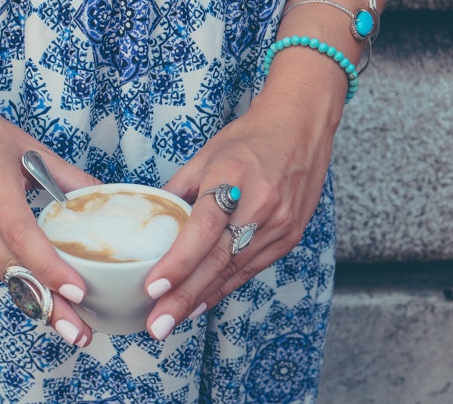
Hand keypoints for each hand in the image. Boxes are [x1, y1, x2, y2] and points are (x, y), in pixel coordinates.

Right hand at [0, 86, 99, 346]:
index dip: (50, 269)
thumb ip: (69, 178)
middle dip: (50, 307)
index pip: (23, 238)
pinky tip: (46, 300)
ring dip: (37, 304)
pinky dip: (22, 287)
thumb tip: (104, 198)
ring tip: (70, 326)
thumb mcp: (31, 149)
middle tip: (81, 333)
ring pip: (6, 277)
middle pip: (15, 272)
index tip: (78, 292)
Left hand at [143, 91, 338, 339]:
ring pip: (234, 271)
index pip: (203, 229)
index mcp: (234, 178)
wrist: (301, 128)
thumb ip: (178, 191)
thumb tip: (151, 223)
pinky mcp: (289, 236)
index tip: (153, 289)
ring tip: (170, 321)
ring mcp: (280, 225)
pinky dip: (224, 288)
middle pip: (218, 260)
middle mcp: (261, 205)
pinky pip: (251, 269)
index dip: (178, 262)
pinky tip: (202, 303)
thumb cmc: (249, 139)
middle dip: (184, 297)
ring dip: (200, 299)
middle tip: (156, 325)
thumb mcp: (205, 155)